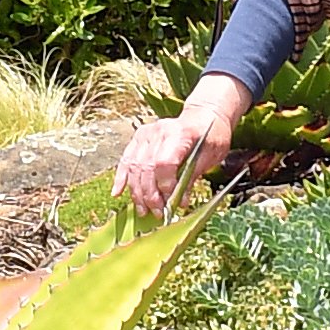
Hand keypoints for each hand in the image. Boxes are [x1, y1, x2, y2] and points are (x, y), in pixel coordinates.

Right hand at [114, 72, 248, 218]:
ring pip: (134, 167)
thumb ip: (191, 178)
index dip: (165, 185)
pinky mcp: (139, 137)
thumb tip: (179, 202)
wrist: (204, 116)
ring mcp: (146, 133)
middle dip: (150, 195)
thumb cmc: (211, 136)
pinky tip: (118, 192)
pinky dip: (121, 177)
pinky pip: (126, 160)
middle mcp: (159, 131)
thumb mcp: (210, 156)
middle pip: (146, 167)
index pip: (164, 163)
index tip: (171, 201)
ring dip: (137, 192)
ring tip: (144, 210)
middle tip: (158, 213)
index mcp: (179, 133)